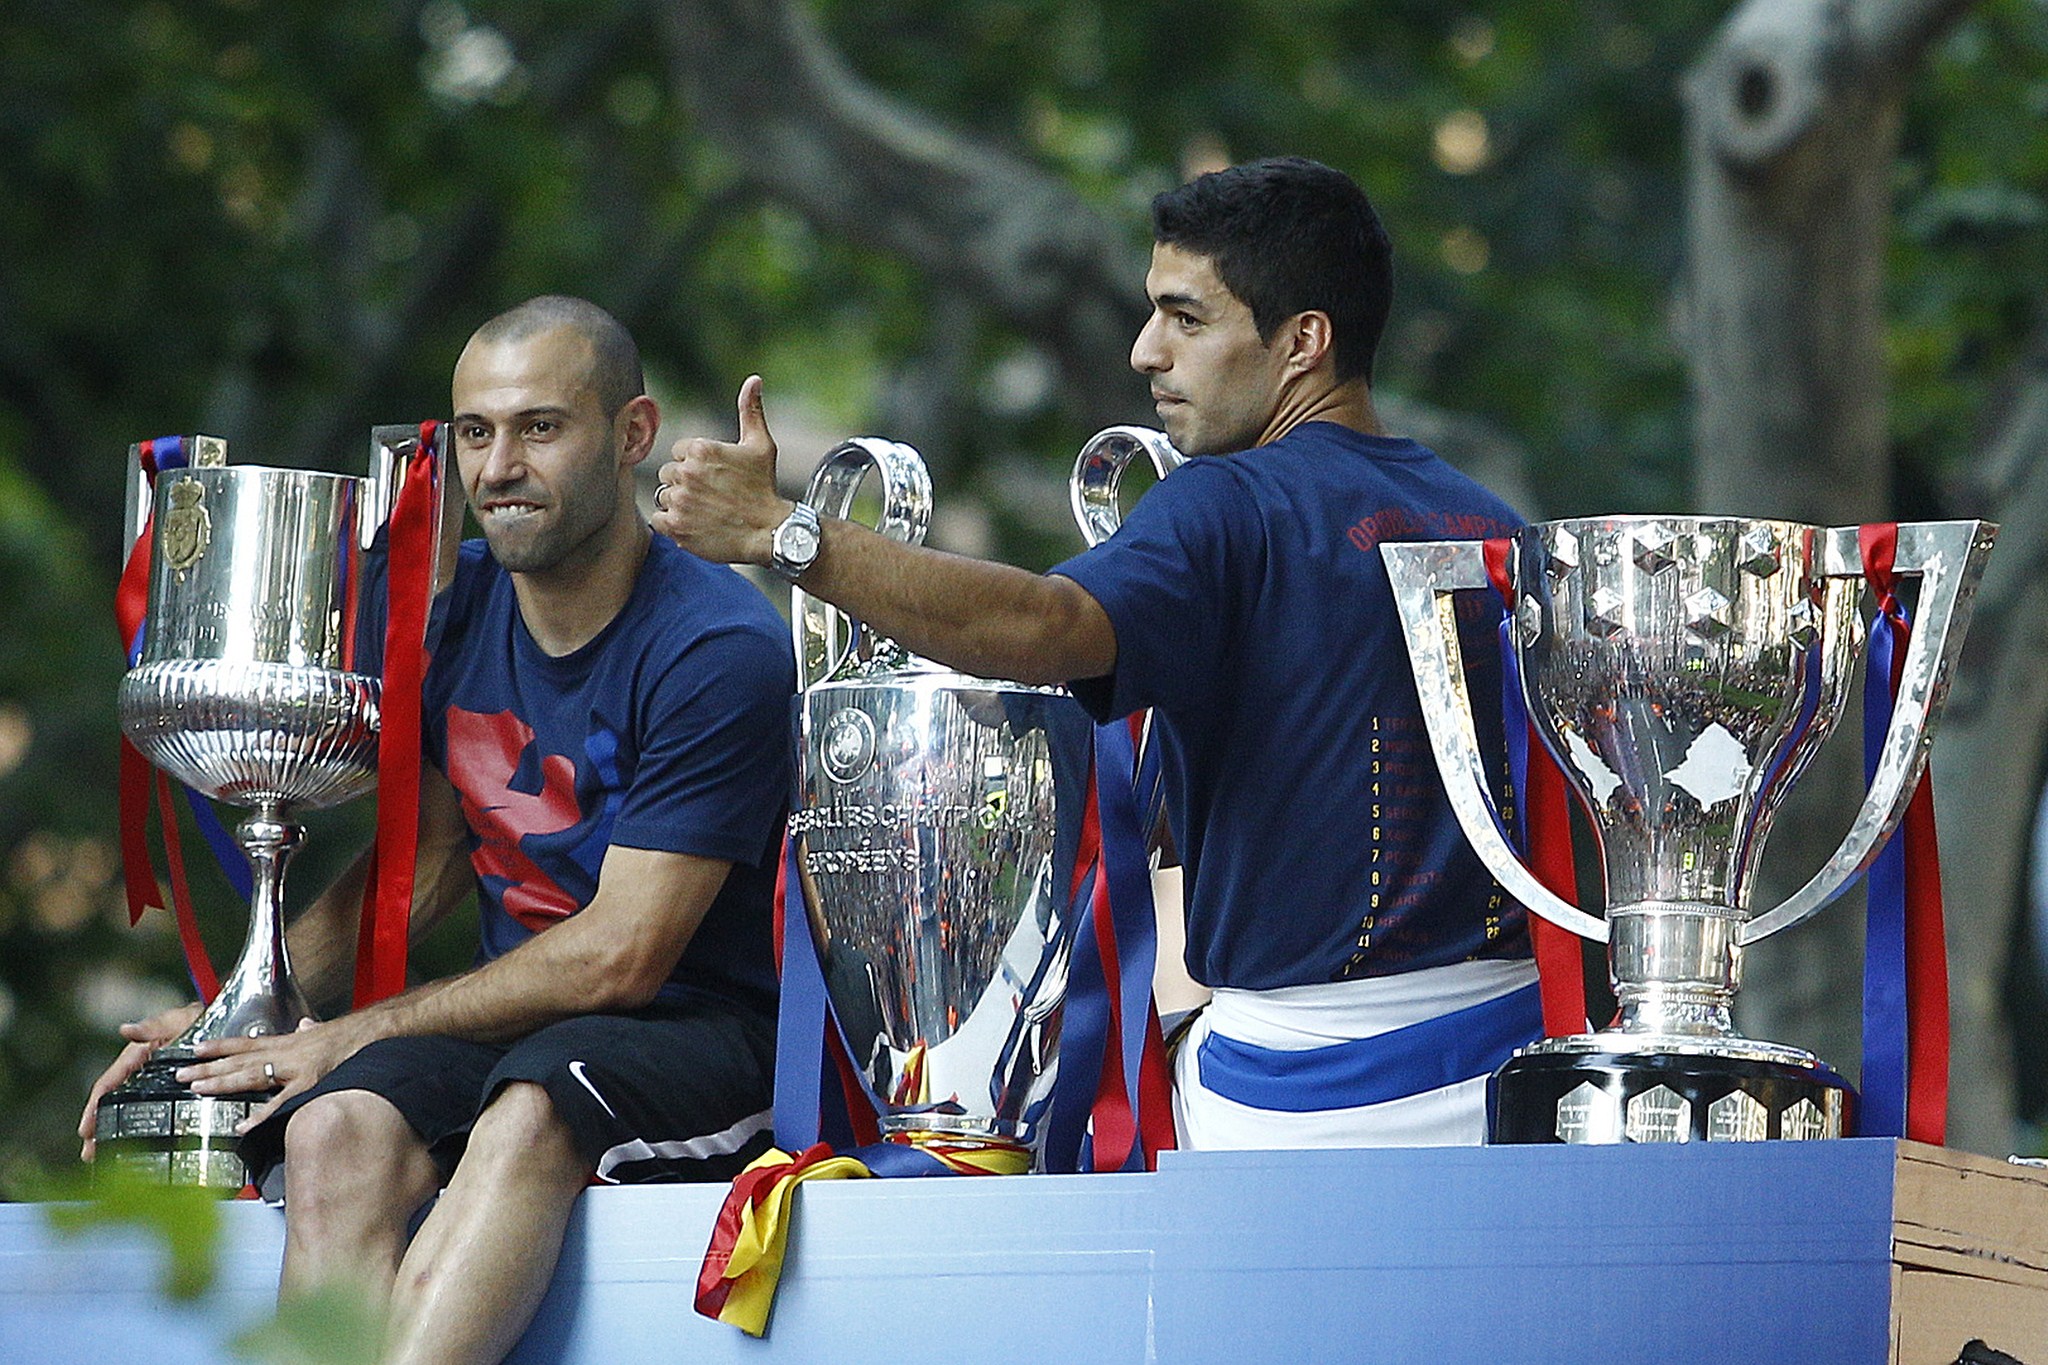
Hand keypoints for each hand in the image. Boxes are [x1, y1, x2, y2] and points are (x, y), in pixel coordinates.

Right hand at [78, 1002, 200, 1161]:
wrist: (232, 1024)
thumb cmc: (203, 1019)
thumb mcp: (180, 1020)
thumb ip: (155, 1026)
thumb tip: (126, 1030)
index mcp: (139, 1054)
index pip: (110, 1082)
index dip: (95, 1106)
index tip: (86, 1129)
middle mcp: (144, 1070)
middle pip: (116, 1102)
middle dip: (101, 1128)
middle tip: (90, 1153)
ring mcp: (158, 1082)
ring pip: (131, 1110)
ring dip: (116, 1132)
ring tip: (104, 1155)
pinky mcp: (175, 1091)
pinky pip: (153, 1111)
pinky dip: (141, 1128)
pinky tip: (137, 1146)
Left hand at [178, 1015, 364, 1134]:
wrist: (373, 1032)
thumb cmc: (352, 1034)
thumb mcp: (325, 1030)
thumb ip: (311, 1030)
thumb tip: (305, 1025)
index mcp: (288, 1042)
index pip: (247, 1044)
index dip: (220, 1046)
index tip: (195, 1049)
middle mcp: (286, 1052)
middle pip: (240, 1060)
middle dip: (209, 1066)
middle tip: (180, 1074)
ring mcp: (295, 1068)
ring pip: (251, 1075)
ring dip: (223, 1082)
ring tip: (197, 1088)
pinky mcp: (309, 1083)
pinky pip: (280, 1103)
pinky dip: (260, 1115)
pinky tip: (242, 1126)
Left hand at [651, 374, 790, 565]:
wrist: (769, 531)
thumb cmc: (764, 487)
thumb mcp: (761, 445)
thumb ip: (751, 410)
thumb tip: (754, 379)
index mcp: (700, 449)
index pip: (678, 452)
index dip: (695, 464)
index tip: (714, 476)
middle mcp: (686, 473)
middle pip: (668, 474)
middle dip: (685, 483)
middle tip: (710, 495)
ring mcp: (679, 500)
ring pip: (664, 496)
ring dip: (679, 503)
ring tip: (704, 511)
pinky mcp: (675, 526)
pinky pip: (658, 519)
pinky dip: (672, 523)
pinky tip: (693, 523)